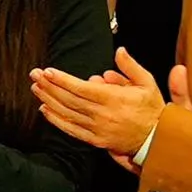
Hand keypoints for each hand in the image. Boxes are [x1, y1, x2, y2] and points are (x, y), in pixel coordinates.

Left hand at [27, 56, 169, 161]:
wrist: (156, 139)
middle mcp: (102, 114)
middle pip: (69, 99)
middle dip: (50, 86)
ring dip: (49, 100)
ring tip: (36, 88)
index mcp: (114, 98)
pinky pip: (71, 129)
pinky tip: (45, 110)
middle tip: (34, 75)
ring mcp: (97, 129)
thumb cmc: (151, 109)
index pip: (81, 88)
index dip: (62, 80)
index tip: (48, 71)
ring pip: (67, 114)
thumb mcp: (147, 83)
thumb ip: (131, 67)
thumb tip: (119, 51)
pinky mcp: (94, 140)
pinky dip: (56, 120)